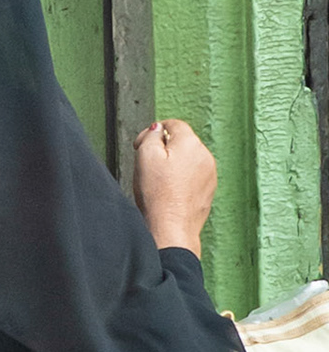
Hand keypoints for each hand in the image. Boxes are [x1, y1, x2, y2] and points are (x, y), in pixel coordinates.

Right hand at [132, 119, 216, 256]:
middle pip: (181, 142)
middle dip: (163, 148)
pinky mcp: (208, 190)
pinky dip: (180, 178)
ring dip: (172, 164)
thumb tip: (158, 129)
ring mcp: (209, 174)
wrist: (172, 227)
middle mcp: (205, 156)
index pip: (173, 124)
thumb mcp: (145, 155)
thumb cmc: (158, 193)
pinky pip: (192, 175)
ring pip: (187, 159)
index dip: (153, 132)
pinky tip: (168, 190)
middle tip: (147, 165)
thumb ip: (150, 135)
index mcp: (191, 143)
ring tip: (158, 180)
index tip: (140, 146)